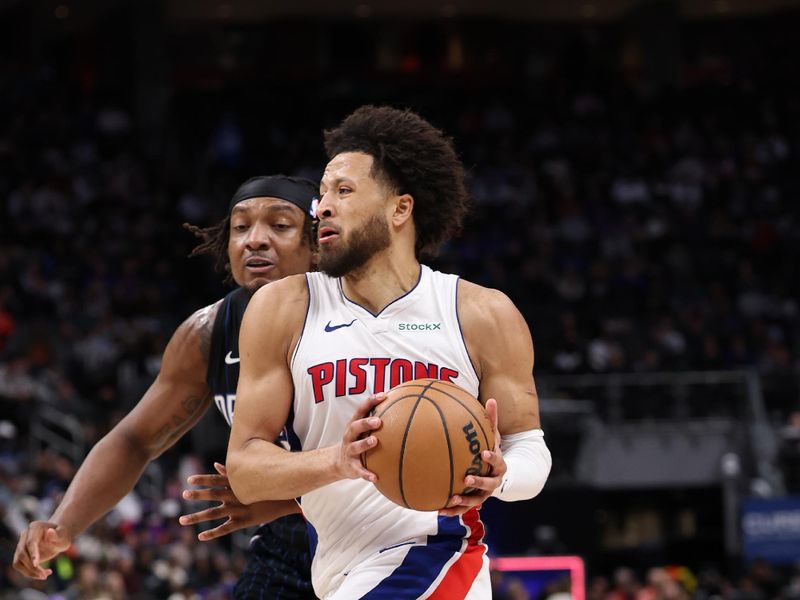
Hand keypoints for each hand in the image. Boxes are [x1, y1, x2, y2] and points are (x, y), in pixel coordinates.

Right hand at [12, 521, 71, 578]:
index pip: (30, 542)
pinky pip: (19, 566)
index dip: (33, 553)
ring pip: (18, 562)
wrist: (57, 538)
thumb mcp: (64, 535)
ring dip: (29, 572)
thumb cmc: (62, 535)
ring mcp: (20, 545)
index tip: (36, 564)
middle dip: (32, 567)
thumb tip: (49, 532)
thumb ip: (57, 535)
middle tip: (44, 575)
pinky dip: (29, 573)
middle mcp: (24, 535)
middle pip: (22, 554)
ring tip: (44, 576)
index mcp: (35, 527)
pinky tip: (43, 574)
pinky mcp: (20, 555)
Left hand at [180, 463, 296, 540]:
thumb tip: (216, 464)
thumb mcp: (250, 477)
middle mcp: (235, 496)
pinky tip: (200, 536)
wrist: (286, 499)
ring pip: (214, 514)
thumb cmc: (266, 486)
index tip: (189, 479)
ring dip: (197, 517)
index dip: (203, 479)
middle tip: (183, 494)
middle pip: (213, 495)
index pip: (216, 480)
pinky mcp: (243, 522)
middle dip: (198, 495)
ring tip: (181, 520)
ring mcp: (238, 510)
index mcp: (237, 485)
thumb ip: (230, 473)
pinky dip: (212, 533)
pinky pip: (225, 529)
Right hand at [336, 393, 385, 481]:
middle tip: (378, 421)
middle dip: (366, 422)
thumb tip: (404, 407)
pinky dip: (366, 474)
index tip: (383, 395)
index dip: (370, 401)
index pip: (361, 409)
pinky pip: (359, 470)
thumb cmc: (358, 440)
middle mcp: (350, 436)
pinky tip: (375, 477)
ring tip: (374, 441)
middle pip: (355, 426)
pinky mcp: (351, 466)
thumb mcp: (363, 429)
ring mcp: (349, 451)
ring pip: (356, 446)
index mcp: (354, 424)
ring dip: (364, 443)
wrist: (338, 461)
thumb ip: (377, 419)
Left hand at [439, 398, 505, 516]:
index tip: (483, 453)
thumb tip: (491, 399)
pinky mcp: (474, 502)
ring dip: (465, 501)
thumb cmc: (490, 450)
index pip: (497, 461)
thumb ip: (491, 420)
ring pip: (476, 501)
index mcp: (498, 465)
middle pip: (489, 484)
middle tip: (467, 479)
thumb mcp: (492, 436)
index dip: (491, 458)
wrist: (496, 474)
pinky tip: (438, 509)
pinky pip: (463, 509)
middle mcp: (493, 481)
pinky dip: (452, 510)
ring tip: (452, 498)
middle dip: (479, 483)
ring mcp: (484, 494)